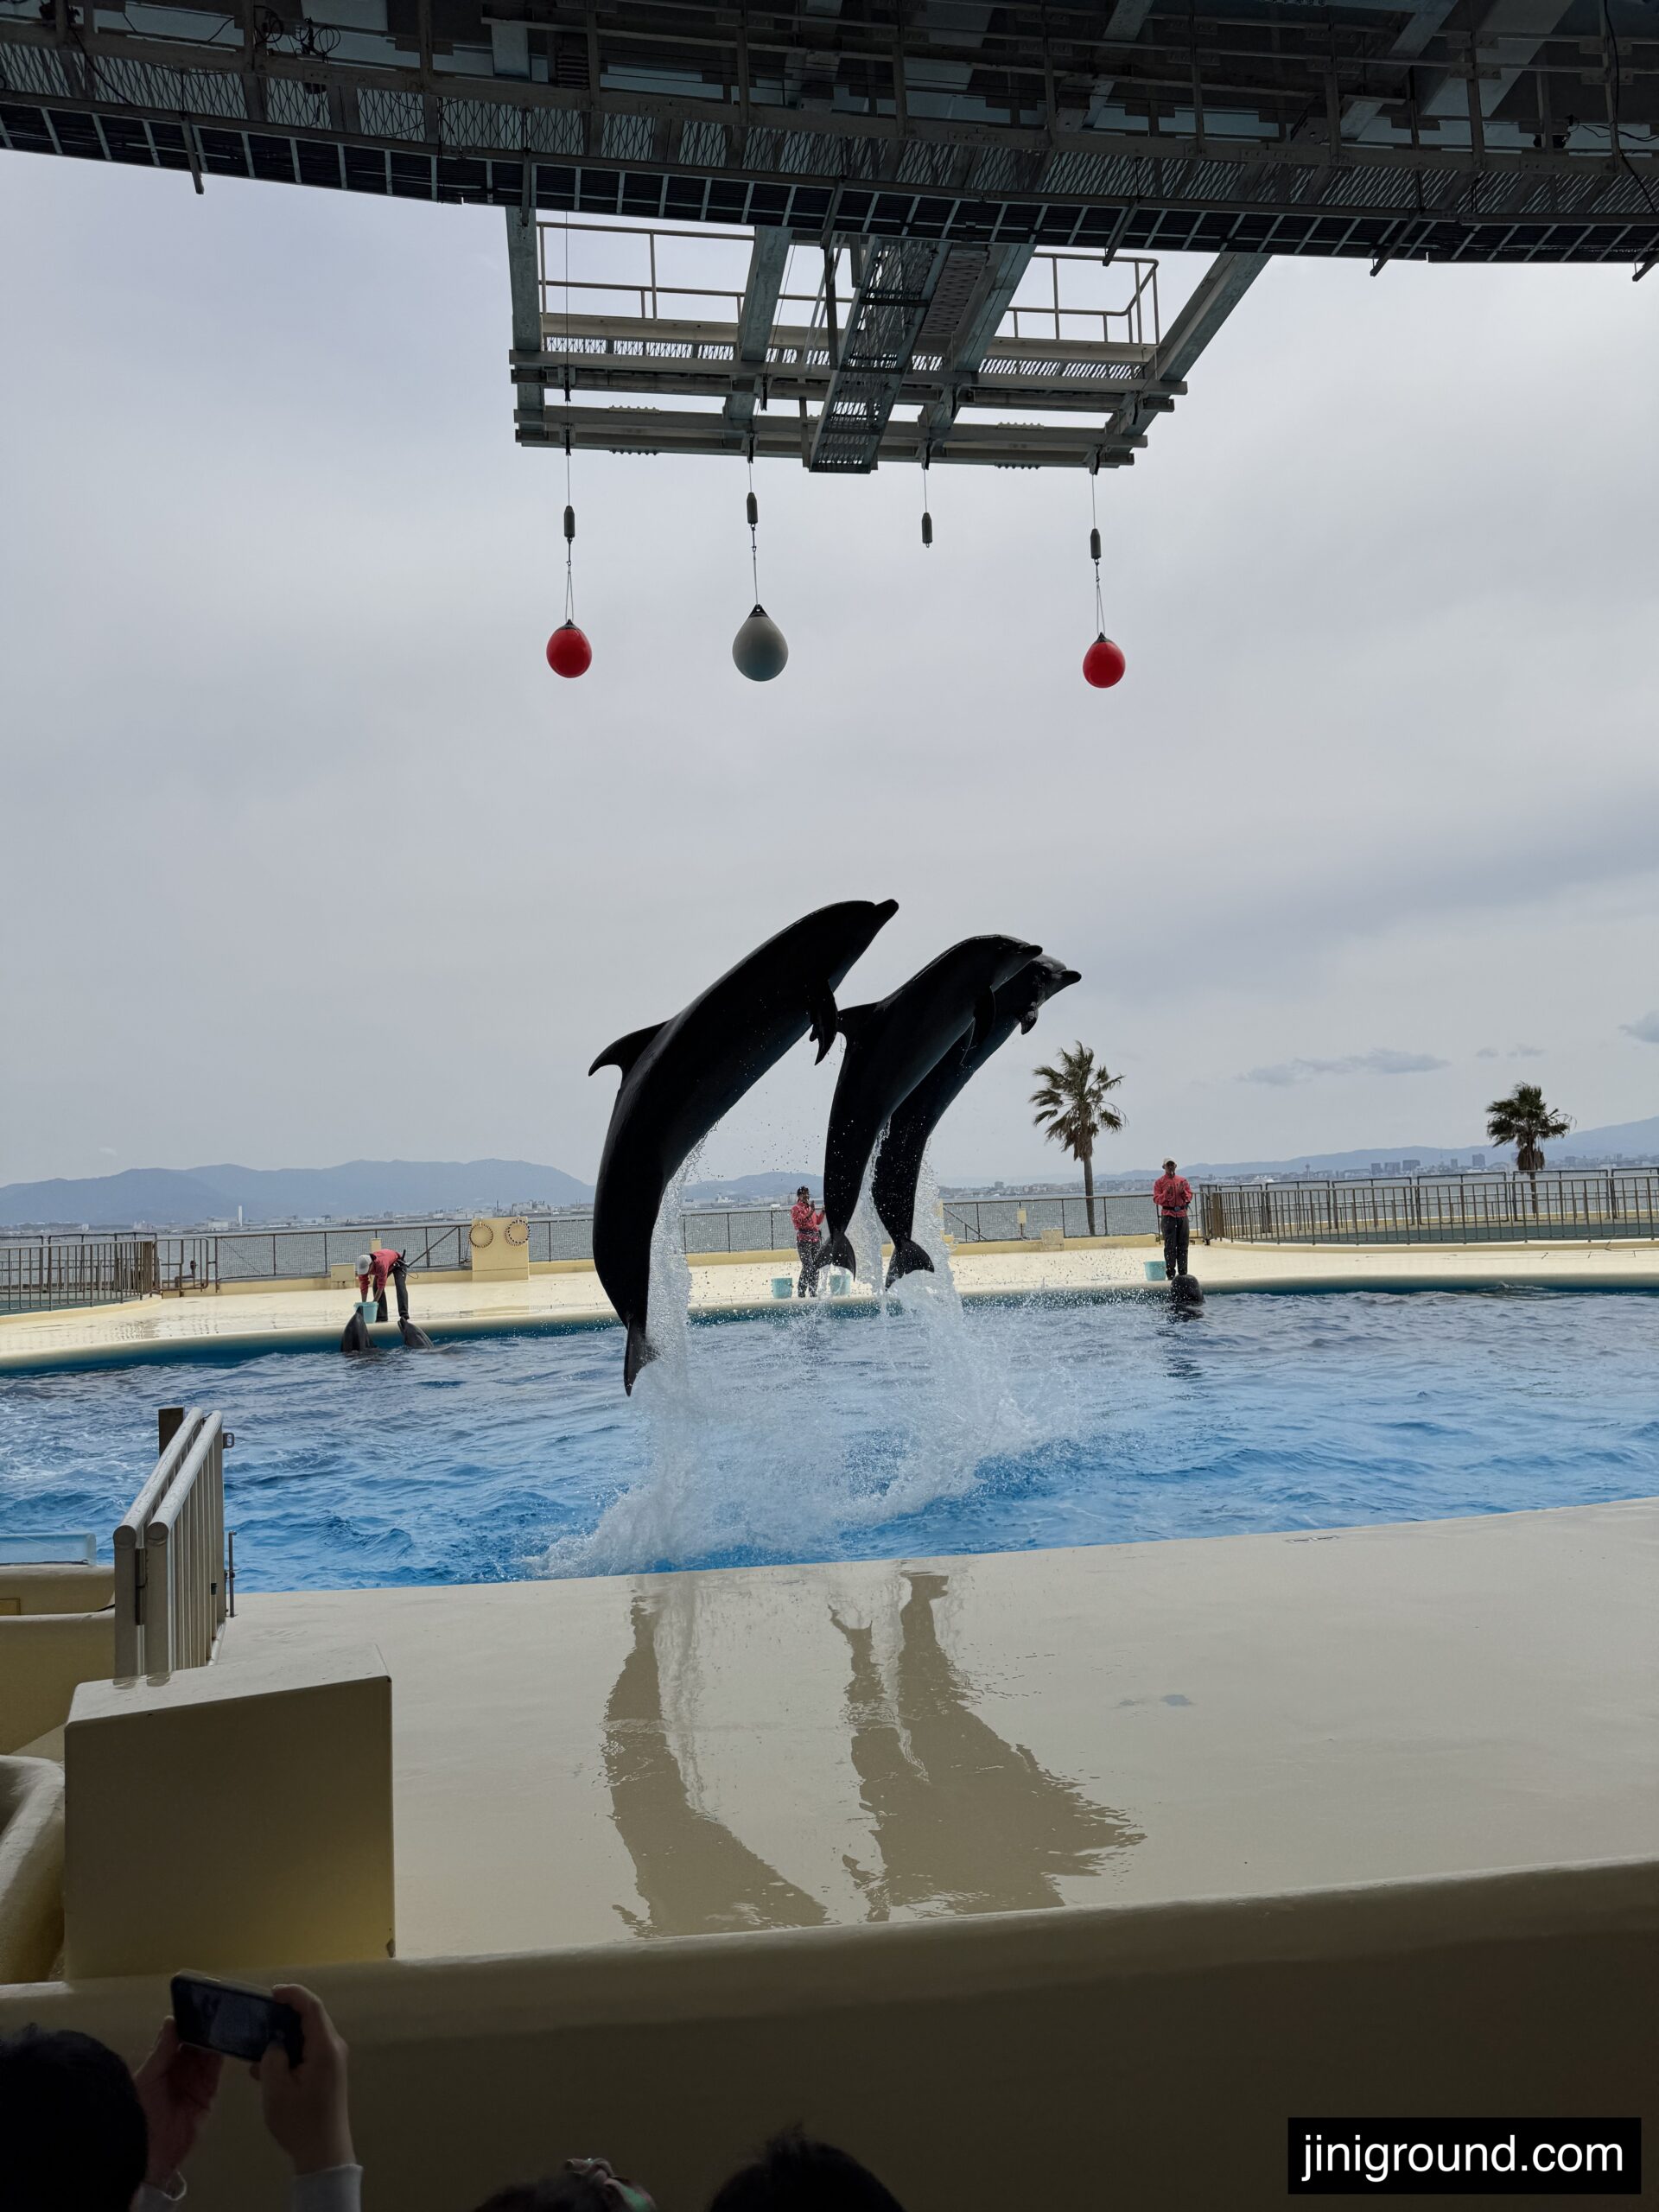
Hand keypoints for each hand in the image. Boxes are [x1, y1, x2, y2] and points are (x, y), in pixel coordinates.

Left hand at [133, 2018, 222, 2187]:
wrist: (146, 2153)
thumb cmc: (138, 2111)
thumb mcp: (146, 2078)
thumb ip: (162, 2051)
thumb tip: (172, 2019)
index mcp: (162, 2065)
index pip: (179, 2038)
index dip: (189, 2022)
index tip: (200, 2002)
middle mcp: (180, 2072)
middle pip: (197, 2044)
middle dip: (206, 2028)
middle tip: (218, 2006)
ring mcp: (195, 2084)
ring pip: (209, 2055)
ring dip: (216, 2039)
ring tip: (225, 2017)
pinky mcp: (207, 2097)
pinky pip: (216, 2073)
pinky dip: (221, 2057)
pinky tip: (227, 2040)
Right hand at [251, 1984, 353, 2175]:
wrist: (324, 2153)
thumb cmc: (300, 2121)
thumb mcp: (277, 2090)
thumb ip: (272, 2059)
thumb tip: (275, 2045)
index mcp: (325, 2047)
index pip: (311, 2007)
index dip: (292, 1994)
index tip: (270, 1994)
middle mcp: (333, 2048)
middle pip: (311, 2018)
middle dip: (285, 2014)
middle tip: (259, 2018)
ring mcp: (332, 2061)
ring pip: (307, 2036)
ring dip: (284, 2037)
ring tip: (256, 2046)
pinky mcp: (328, 2073)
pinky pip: (308, 2051)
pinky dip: (289, 2052)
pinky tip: (265, 2068)